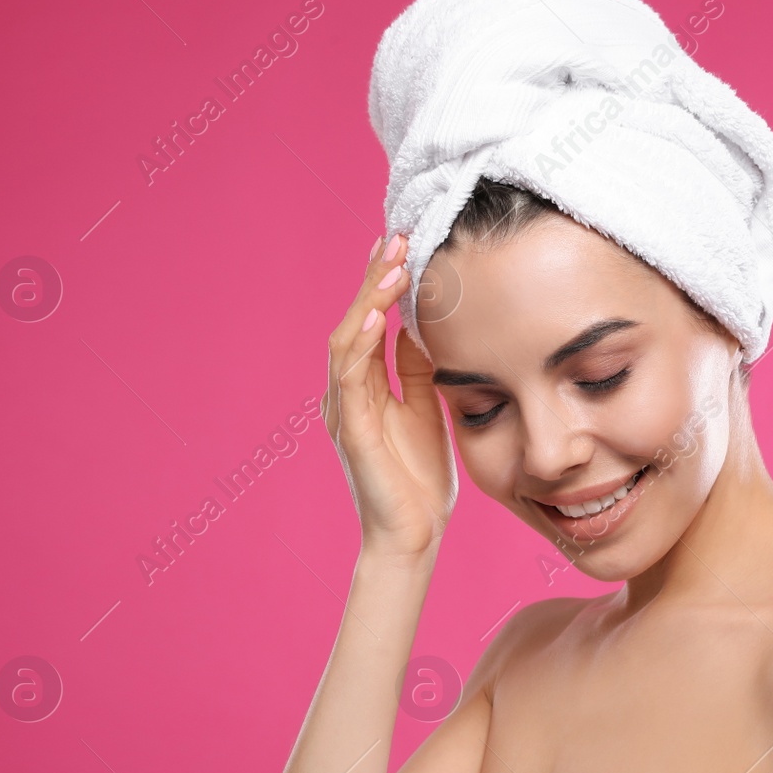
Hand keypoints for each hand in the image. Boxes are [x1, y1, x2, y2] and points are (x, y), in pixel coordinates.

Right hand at [323, 233, 456, 559]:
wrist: (414, 537)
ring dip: (368, 298)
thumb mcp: (426, 410)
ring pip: (348, 340)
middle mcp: (346, 393)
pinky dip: (362, 342)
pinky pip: (352, 378)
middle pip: (353, 321)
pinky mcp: (354, 431)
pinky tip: (378, 314)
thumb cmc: (419, 480)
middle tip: (394, 235)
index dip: (380, 282)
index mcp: (364, 388)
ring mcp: (345, 411)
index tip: (400, 243)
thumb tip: (420, 327)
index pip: (368, 322)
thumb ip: (416, 371)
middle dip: (373, 277)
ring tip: (390, 262)